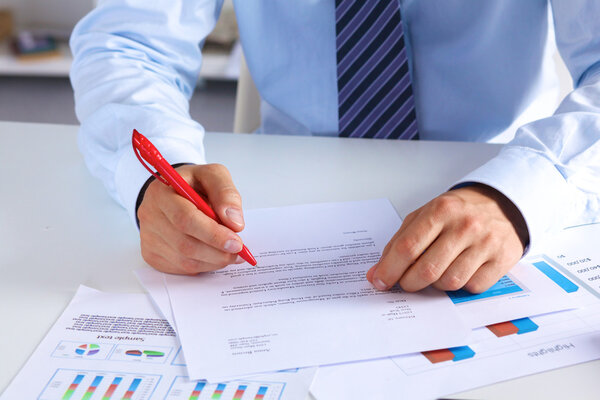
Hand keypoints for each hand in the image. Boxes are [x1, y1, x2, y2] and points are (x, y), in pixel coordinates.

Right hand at [137, 164, 245, 273]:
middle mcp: (149, 215)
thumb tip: (234, 222)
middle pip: (185, 244)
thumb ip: (226, 193)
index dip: (213, 234)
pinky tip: (213, 255)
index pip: (185, 219)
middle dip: (217, 252)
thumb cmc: (194, 184)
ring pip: (184, 261)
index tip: (236, 242)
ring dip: (213, 261)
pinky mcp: (151, 254)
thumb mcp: (213, 176)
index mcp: (162, 192)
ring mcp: (148, 238)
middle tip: (239, 251)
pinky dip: (203, 266)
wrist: (175, 193)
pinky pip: (181, 268)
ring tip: (230, 252)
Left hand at [366, 184, 528, 292]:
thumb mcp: (425, 215)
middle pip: (427, 269)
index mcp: (441, 210)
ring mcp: (486, 243)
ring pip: (450, 282)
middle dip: (409, 283)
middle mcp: (465, 225)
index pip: (408, 247)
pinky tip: (459, 272)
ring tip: (435, 273)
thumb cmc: (456, 212)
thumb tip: (377, 273)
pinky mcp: (502, 259)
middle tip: (405, 282)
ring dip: (436, 285)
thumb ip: (399, 242)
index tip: (379, 281)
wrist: (500, 204)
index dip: (389, 269)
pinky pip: (473, 287)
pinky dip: (461, 287)